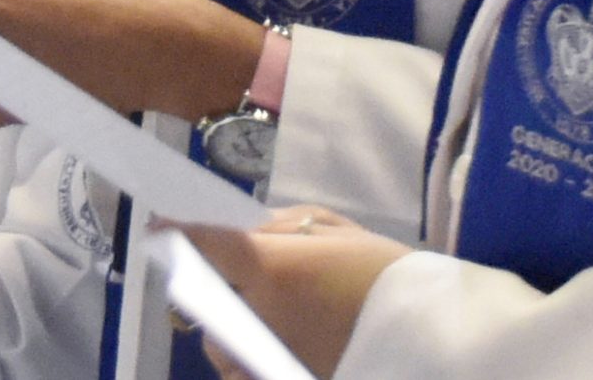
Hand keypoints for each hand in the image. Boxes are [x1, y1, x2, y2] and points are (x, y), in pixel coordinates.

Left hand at [178, 207, 402, 379]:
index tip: (162, 227)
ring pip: (220, 348)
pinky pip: (243, 377)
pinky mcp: (281, 379)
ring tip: (249, 324)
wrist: (431, 333)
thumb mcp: (338, 231)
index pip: (206, 245)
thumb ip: (286, 227)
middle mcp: (257, 316)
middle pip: (206, 302)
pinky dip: (242, 369)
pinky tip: (255, 357)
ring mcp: (267, 358)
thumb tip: (252, 229)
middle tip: (222, 280)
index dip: (180, 232)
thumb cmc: (386, 273)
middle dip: (207, 289)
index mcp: (269, 268)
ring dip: (224, 333)